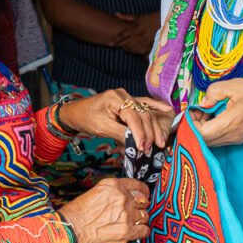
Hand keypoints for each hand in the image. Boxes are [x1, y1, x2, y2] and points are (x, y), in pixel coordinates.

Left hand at [58, 89, 173, 150]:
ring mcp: (127, 96)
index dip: (140, 133)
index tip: (143, 147)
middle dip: (149, 132)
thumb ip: (119, 133)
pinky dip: (156, 107)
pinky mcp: (128, 101)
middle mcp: (123, 94)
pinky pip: (144, 104)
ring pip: (146, 112)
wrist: (75, 112)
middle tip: (153, 148)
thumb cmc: (86, 119)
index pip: (133, 116)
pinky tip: (167, 109)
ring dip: (154, 127)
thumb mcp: (101, 128)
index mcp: (115, 98)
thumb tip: (135, 143)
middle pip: (143, 114)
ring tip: (160, 141)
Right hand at [58, 178, 150, 242]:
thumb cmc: (78, 213)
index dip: (142, 192)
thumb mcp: (96, 192)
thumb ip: (113, 193)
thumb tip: (126, 198)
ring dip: (140, 220)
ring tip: (132, 223)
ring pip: (145, 216)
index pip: (137, 185)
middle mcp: (123, 198)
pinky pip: (144, 230)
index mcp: (114, 185)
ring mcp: (126, 214)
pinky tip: (137, 232)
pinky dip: (142, 232)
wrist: (71, 229)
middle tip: (135, 212)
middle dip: (140, 207)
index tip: (143, 196)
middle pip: (143, 201)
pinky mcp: (127, 231)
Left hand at [111, 13, 159, 55]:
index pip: (122, 35)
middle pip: (127, 44)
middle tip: (119, 45)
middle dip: (122, 45)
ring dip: (129, 49)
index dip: (115, 40)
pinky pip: (142, 52)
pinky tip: (136, 50)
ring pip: (133, 49)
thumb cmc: (149, 19)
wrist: (164, 21)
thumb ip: (126, 17)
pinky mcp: (151, 45)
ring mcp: (145, 41)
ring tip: (127, 48)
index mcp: (135, 27)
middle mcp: (139, 35)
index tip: (111, 43)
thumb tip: (115, 14)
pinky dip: (137, 52)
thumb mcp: (138, 17)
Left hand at [194, 78, 242, 146]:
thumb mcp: (236, 85)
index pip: (200, 134)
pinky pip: (218, 139)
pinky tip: (214, 117)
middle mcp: (231, 136)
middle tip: (196, 111)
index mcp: (230, 123)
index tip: (192, 110)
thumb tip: (203, 102)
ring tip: (205, 112)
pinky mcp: (239, 139)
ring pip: (210, 141)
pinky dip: (211, 130)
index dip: (190, 124)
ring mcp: (235, 140)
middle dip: (194, 127)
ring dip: (202, 129)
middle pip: (202, 141)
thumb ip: (214, 92)